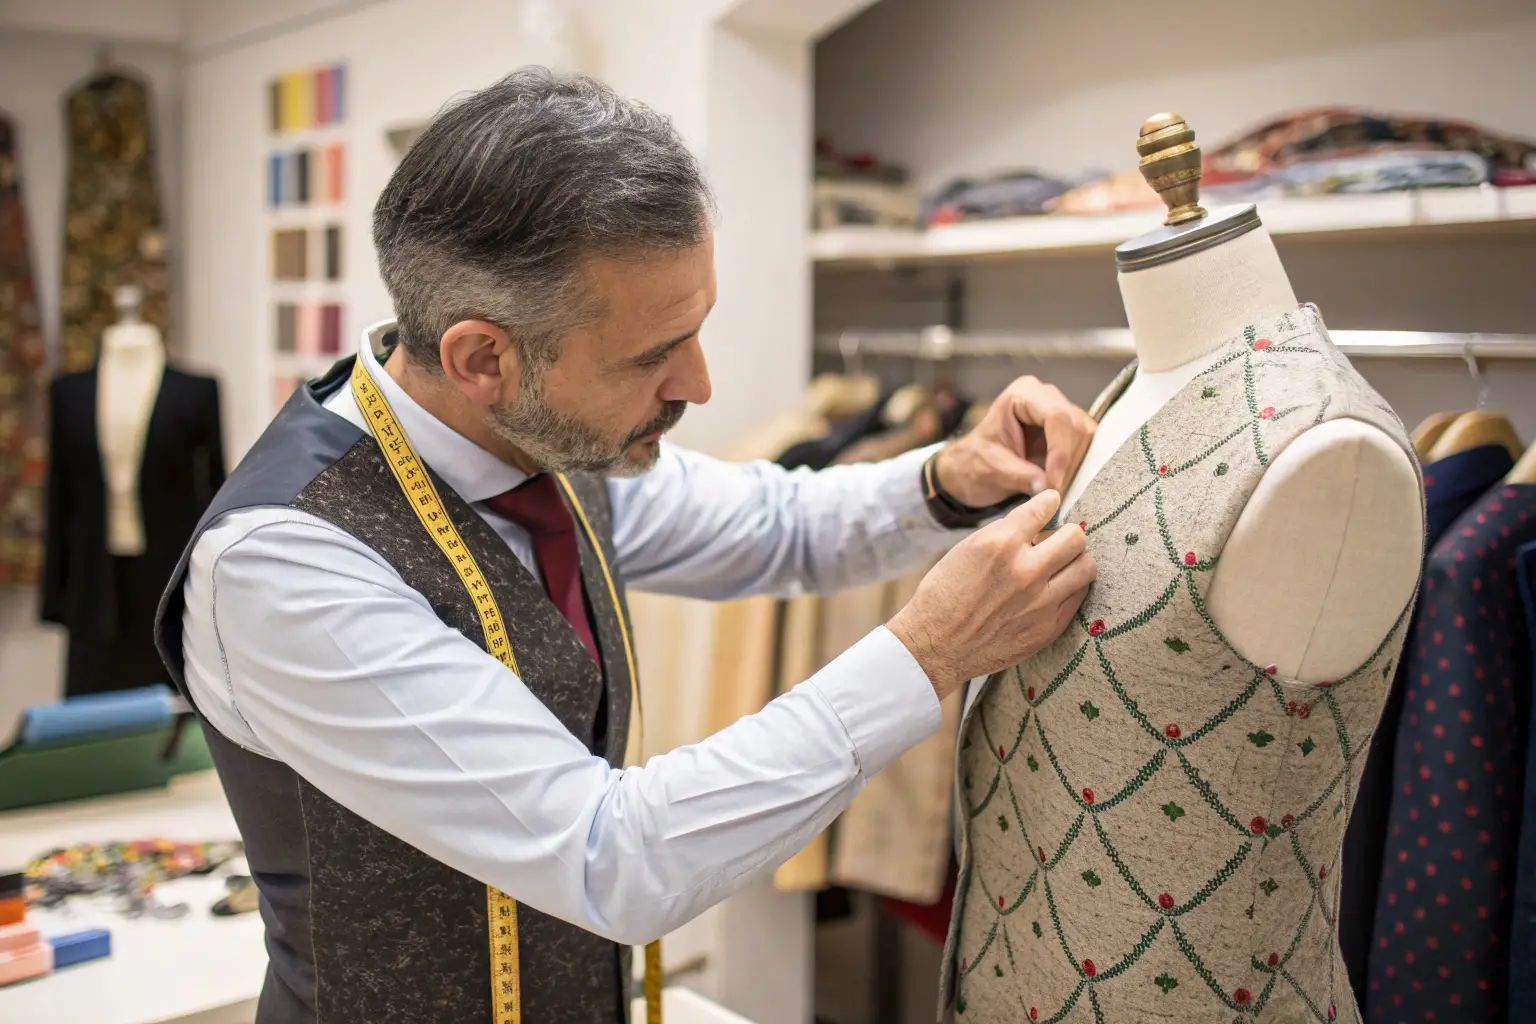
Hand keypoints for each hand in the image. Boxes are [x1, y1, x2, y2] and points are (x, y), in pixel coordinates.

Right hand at [888, 490, 1095, 698]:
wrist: (935, 646)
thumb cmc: (944, 596)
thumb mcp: (966, 550)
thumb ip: (1004, 535)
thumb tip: (1035, 525)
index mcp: (1000, 543)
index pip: (1045, 507)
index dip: (1049, 503)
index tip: (1050, 504)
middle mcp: (1025, 570)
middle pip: (1076, 537)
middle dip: (1067, 534)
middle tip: (1058, 541)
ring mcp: (1041, 602)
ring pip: (1086, 567)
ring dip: (1075, 561)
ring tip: (1062, 566)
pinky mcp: (1049, 628)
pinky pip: (1078, 598)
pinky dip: (1069, 589)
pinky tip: (1054, 590)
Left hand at [934, 376, 1095, 508]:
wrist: (972, 468)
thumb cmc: (975, 462)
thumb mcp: (991, 469)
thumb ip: (1020, 476)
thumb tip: (1049, 488)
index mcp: (1022, 394)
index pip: (1056, 417)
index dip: (1060, 452)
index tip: (1054, 483)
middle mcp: (1046, 397)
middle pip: (1076, 426)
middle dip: (1070, 462)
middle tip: (1057, 492)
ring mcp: (1061, 413)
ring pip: (1087, 439)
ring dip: (1077, 467)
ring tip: (1058, 491)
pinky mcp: (1069, 433)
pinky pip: (1086, 449)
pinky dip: (1078, 469)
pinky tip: (1064, 485)